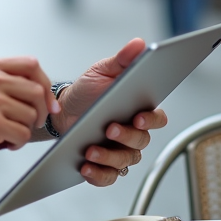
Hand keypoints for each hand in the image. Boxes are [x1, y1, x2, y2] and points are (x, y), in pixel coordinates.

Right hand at [0, 57, 59, 164]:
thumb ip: (8, 81)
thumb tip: (45, 95)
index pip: (32, 65)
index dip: (46, 85)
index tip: (48, 103)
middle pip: (38, 92)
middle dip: (40, 112)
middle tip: (30, 123)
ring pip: (32, 116)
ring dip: (24, 129)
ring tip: (6, 132)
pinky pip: (23, 134)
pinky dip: (17, 143)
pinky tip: (2, 142)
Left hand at [52, 38, 167, 186]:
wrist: (63, 109)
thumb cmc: (88, 90)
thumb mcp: (102, 71)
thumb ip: (123, 60)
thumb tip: (140, 43)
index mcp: (138, 109)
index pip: (157, 119)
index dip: (151, 119)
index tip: (139, 116)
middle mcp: (133, 133)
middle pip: (141, 142)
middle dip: (126, 137)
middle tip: (109, 129)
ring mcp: (119, 151)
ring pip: (125, 161)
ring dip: (109, 157)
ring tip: (90, 150)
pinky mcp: (104, 165)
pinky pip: (108, 177)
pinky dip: (98, 175)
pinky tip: (85, 167)